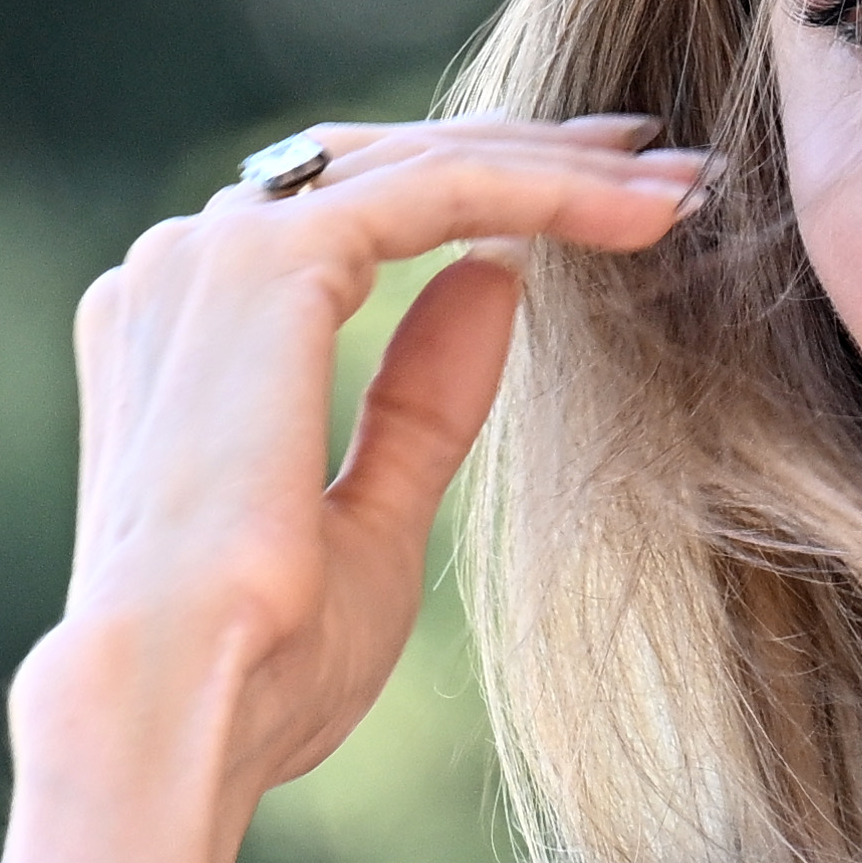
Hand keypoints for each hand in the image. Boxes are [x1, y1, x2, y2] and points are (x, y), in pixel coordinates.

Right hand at [35, 111, 704, 819]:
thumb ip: (421, 401)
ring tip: (681, 182)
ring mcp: (209, 255)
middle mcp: (183, 268)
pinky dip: (545, 191)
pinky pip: (439, 193)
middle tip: (662, 159)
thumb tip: (492, 281)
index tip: (596, 202)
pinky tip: (640, 212)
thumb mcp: (374, 517)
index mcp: (186, 328)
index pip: (345, 214)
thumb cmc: (262, 660)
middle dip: (530, 155)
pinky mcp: (264, 264)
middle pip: (383, 167)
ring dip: (557, 165)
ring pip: (417, 164)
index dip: (476, 192)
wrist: (180, 708)